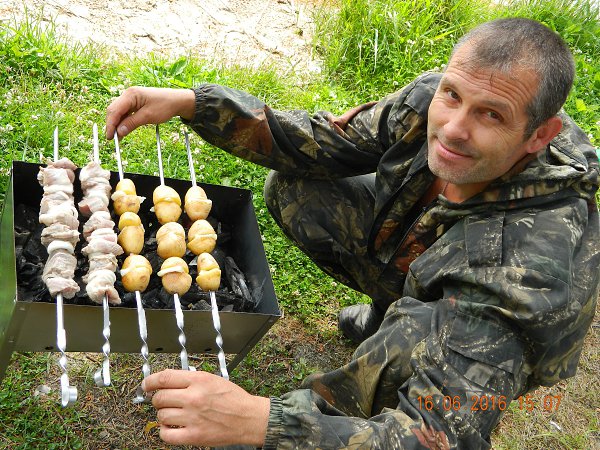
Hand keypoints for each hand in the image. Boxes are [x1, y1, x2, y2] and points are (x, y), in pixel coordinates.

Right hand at [105, 87, 195, 138]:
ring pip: (119, 112)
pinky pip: (125, 113)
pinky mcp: (135, 103)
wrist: (177, 101)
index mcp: (130, 94)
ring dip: (117, 124)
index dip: (110, 125)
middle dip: (112, 125)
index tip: (110, 137)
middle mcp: (128, 94)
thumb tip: (119, 132)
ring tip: (118, 137)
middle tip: (113, 139)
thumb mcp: (148, 116)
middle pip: (114, 110)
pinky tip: (124, 130)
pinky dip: (124, 121)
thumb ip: (132, 123)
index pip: (114, 110)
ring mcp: (131, 98)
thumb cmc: (165, 106)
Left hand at [142, 369, 269, 446]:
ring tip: (173, 414)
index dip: (150, 381)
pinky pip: (166, 434)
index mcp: (198, 380)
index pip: (164, 378)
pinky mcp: (194, 435)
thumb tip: (166, 382)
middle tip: (163, 401)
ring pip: (161, 415)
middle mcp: (193, 397)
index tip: (146, 385)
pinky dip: (165, 431)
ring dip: (163, 415)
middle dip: (158, 399)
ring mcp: (192, 417)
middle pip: (159, 397)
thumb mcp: (212, 379)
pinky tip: (171, 427)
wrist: (248, 418)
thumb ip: (190, 380)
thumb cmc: (233, 399)